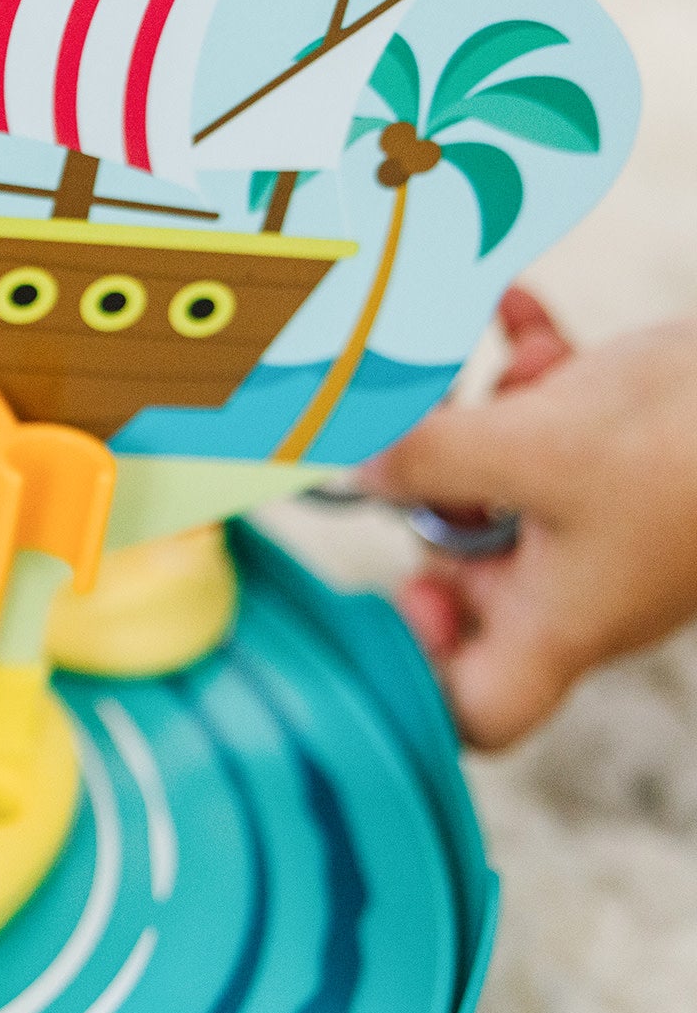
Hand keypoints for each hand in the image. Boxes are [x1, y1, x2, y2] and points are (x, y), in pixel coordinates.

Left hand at [360, 289, 696, 746]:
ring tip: (497, 365)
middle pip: (461, 565)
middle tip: (409, 421)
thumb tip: (349, 469)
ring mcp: (602, 512)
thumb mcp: (536, 448)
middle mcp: (574, 578)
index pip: (478, 707)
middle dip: (429, 488)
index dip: (425, 675)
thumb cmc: (692, 443)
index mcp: (557, 620)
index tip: (399, 597)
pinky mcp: (628, 444)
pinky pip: (550, 410)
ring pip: (496, 477)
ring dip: (475, 413)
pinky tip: (513, 306)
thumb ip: (427, 461)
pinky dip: (526, 362)